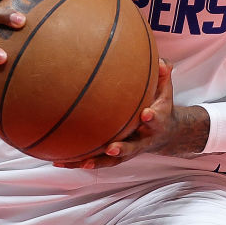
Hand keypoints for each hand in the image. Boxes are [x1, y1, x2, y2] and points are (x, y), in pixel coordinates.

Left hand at [54, 60, 208, 168]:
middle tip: (111, 147)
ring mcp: (128, 150)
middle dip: (122, 149)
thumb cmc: (159, 104)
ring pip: (112, 160)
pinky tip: (59, 161)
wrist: (164, 133)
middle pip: (133, 148)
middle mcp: (142, 140)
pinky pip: (97, 160)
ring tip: (81, 162)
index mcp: (157, 122)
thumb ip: (163, 75)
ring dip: (97, 162)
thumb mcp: (166, 89)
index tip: (145, 113)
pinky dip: (79, 162)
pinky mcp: (114, 155)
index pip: (157, 119)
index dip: (152, 117)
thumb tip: (160, 61)